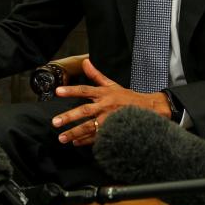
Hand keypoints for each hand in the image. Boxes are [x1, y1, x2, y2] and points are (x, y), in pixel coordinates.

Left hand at [51, 58, 171, 145]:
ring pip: (90, 127)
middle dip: (69, 117)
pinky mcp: (114, 130)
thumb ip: (96, 75)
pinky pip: (98, 137)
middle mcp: (105, 106)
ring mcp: (110, 119)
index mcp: (104, 94)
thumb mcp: (112, 84)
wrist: (149, 109)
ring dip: (75, 133)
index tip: (57, 92)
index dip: (71, 91)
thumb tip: (85, 61)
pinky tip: (76, 143)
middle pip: (85, 111)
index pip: (84, 90)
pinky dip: (87, 141)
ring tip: (62, 138)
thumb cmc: (127, 97)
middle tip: (55, 122)